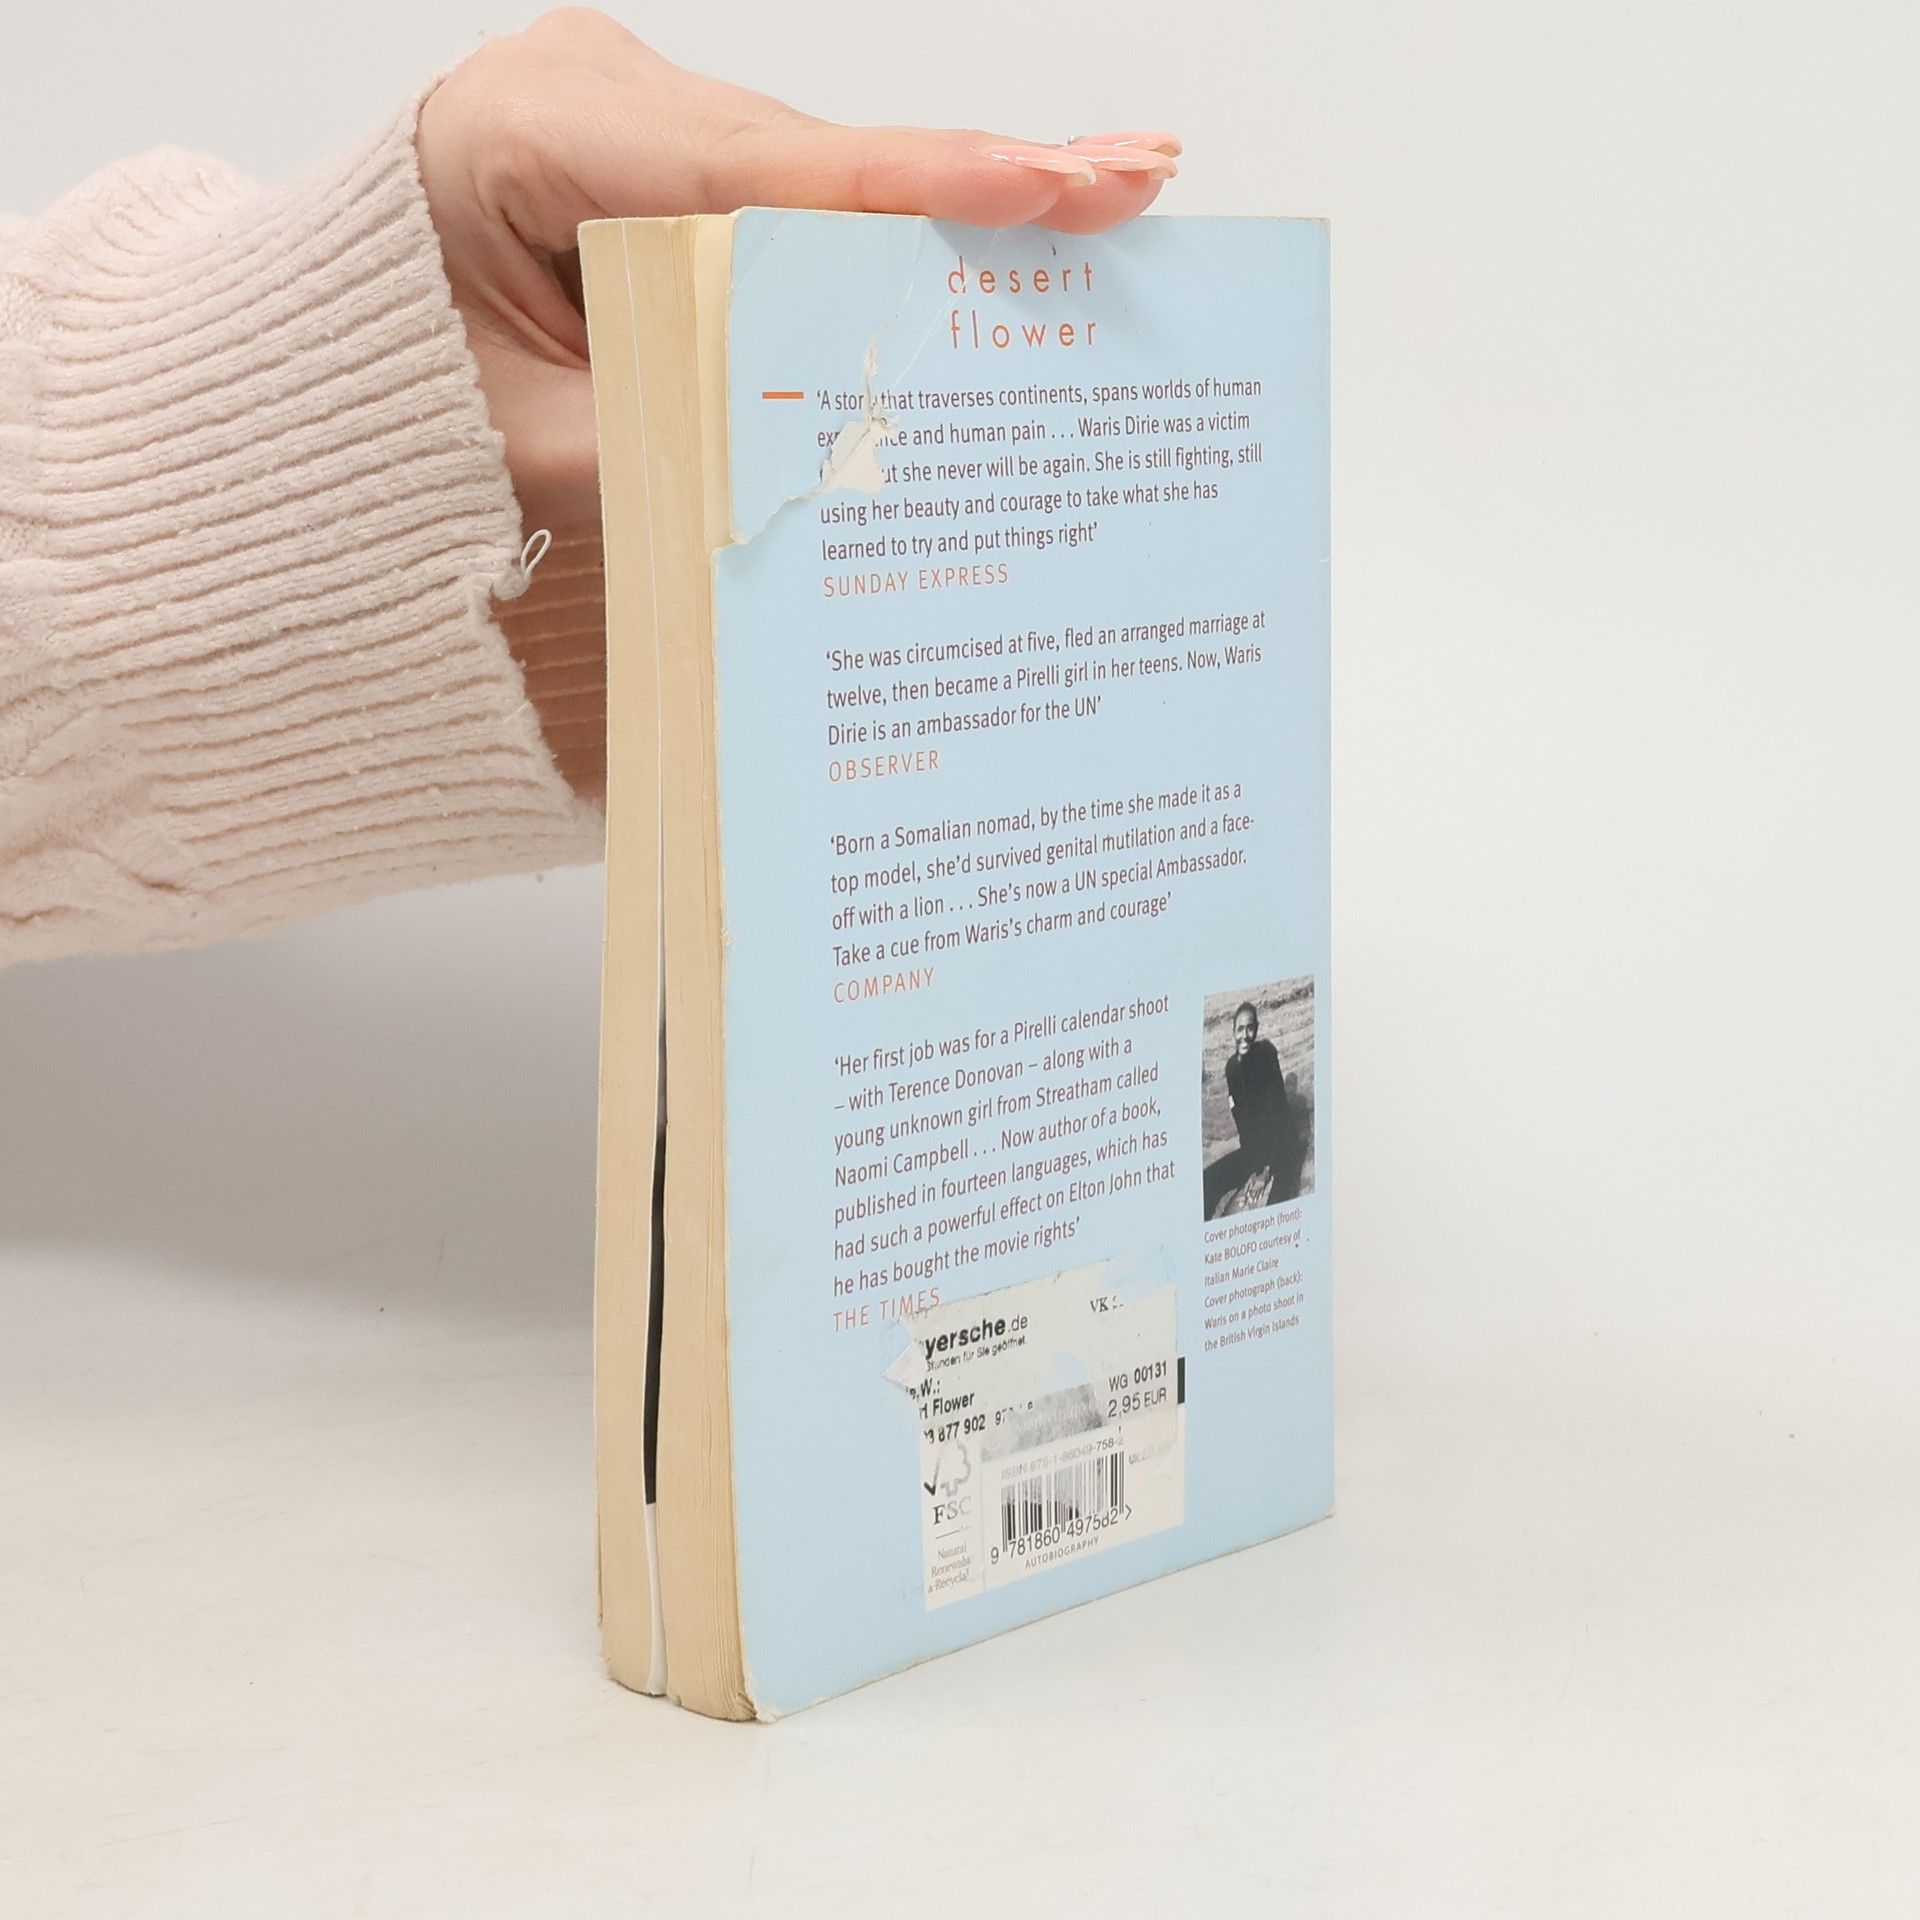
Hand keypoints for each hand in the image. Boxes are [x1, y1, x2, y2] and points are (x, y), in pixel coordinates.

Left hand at [416, 8, 1179, 531]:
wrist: (320, 382)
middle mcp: (597, 95)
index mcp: (530, 132)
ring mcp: (637, 114)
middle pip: (812, 156)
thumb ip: (672, 445)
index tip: (1036, 184)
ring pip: (819, 172)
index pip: (749, 169)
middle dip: (970, 182)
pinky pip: (793, 194)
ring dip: (945, 206)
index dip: (905, 188)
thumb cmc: (395, 405)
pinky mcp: (668, 157)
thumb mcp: (531, 445)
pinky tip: (995, 218)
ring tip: (1092, 200)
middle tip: (1124, 181)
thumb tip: (822, 467)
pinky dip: (885, 228)